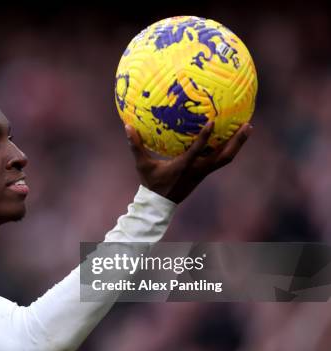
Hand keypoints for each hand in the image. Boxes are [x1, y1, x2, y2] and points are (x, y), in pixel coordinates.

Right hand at [126, 122, 251, 202]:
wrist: (160, 204)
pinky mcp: (204, 174)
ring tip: (247, 128)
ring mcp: (203, 173)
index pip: (197, 151)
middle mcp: (198, 170)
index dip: (205, 137)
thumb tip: (127, 126)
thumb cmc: (151, 182)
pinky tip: (232, 138)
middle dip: (237, 141)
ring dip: (237, 144)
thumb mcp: (142, 165)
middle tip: (247, 125)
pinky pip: (220, 160)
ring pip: (226, 158)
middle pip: (223, 156)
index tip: (213, 121)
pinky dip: (228, 148)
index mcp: (183, 166)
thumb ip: (136, 145)